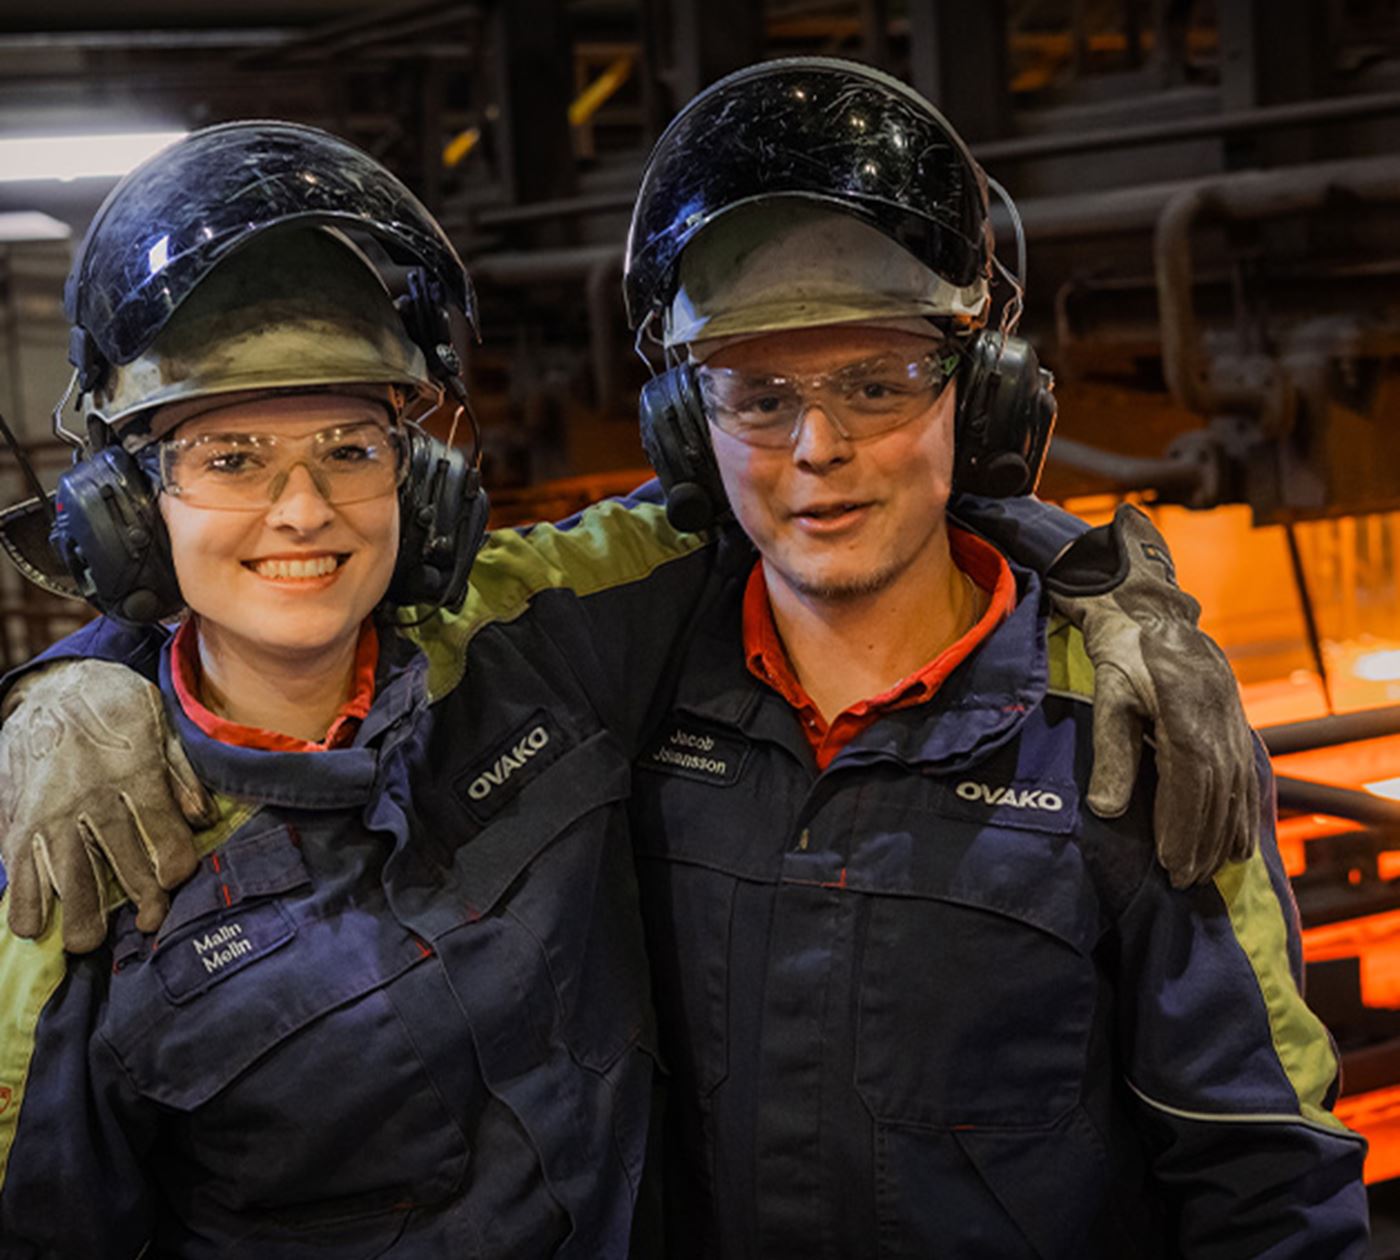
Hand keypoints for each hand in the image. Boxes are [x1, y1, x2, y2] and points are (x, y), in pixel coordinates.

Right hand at [0, 661, 214, 950]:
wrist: (53, 685)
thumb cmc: (116, 707)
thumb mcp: (161, 726)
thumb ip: (182, 775)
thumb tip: (204, 818)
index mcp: (135, 773)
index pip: (164, 835)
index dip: (174, 867)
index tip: (174, 882)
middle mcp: (92, 797)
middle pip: (122, 863)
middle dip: (140, 900)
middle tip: (150, 922)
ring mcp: (49, 810)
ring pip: (68, 875)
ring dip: (78, 915)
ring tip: (88, 942)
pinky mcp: (15, 818)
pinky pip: (18, 868)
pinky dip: (24, 901)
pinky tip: (34, 925)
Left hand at [1050, 506, 1258, 886]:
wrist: (1150, 614)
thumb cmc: (1121, 655)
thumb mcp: (1108, 700)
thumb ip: (1111, 755)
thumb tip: (1106, 812)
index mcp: (1187, 719)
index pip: (1190, 788)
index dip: (1182, 830)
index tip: (1170, 866)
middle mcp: (1220, 725)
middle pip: (1217, 796)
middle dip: (1202, 843)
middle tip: (1185, 882)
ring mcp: (1233, 722)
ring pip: (1235, 789)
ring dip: (1224, 834)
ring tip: (1209, 870)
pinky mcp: (1235, 722)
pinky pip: (1244, 775)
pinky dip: (1241, 810)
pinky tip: (1237, 839)